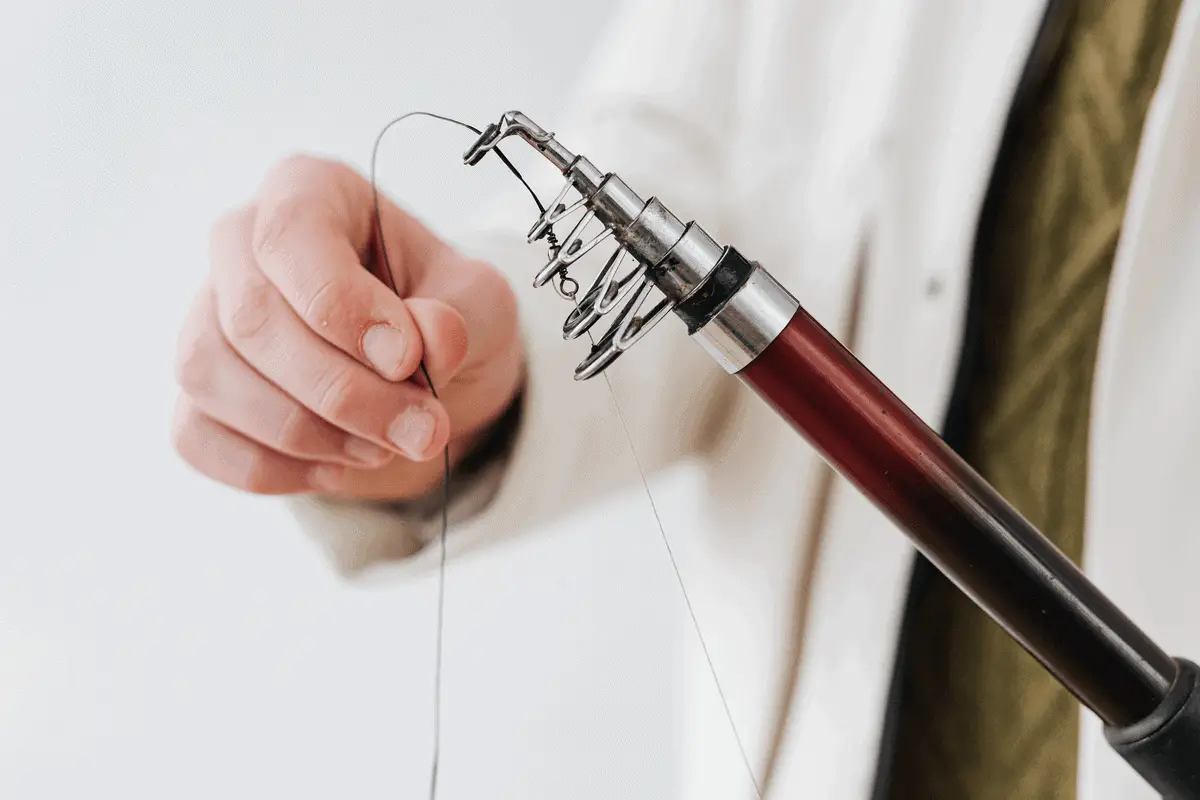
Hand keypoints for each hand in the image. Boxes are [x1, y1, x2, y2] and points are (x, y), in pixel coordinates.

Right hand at [172, 155, 523, 501]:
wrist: (423, 383)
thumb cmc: (446, 320)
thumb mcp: (481, 305)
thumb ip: (461, 315)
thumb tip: (428, 338)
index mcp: (309, 192)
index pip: (290, 237)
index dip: (343, 308)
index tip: (407, 361)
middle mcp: (239, 244)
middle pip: (251, 319)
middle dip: (343, 393)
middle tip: (422, 430)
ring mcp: (205, 318)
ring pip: (212, 377)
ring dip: (310, 433)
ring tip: (385, 445)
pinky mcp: (193, 394)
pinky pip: (198, 436)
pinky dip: (274, 468)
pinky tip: (337, 465)